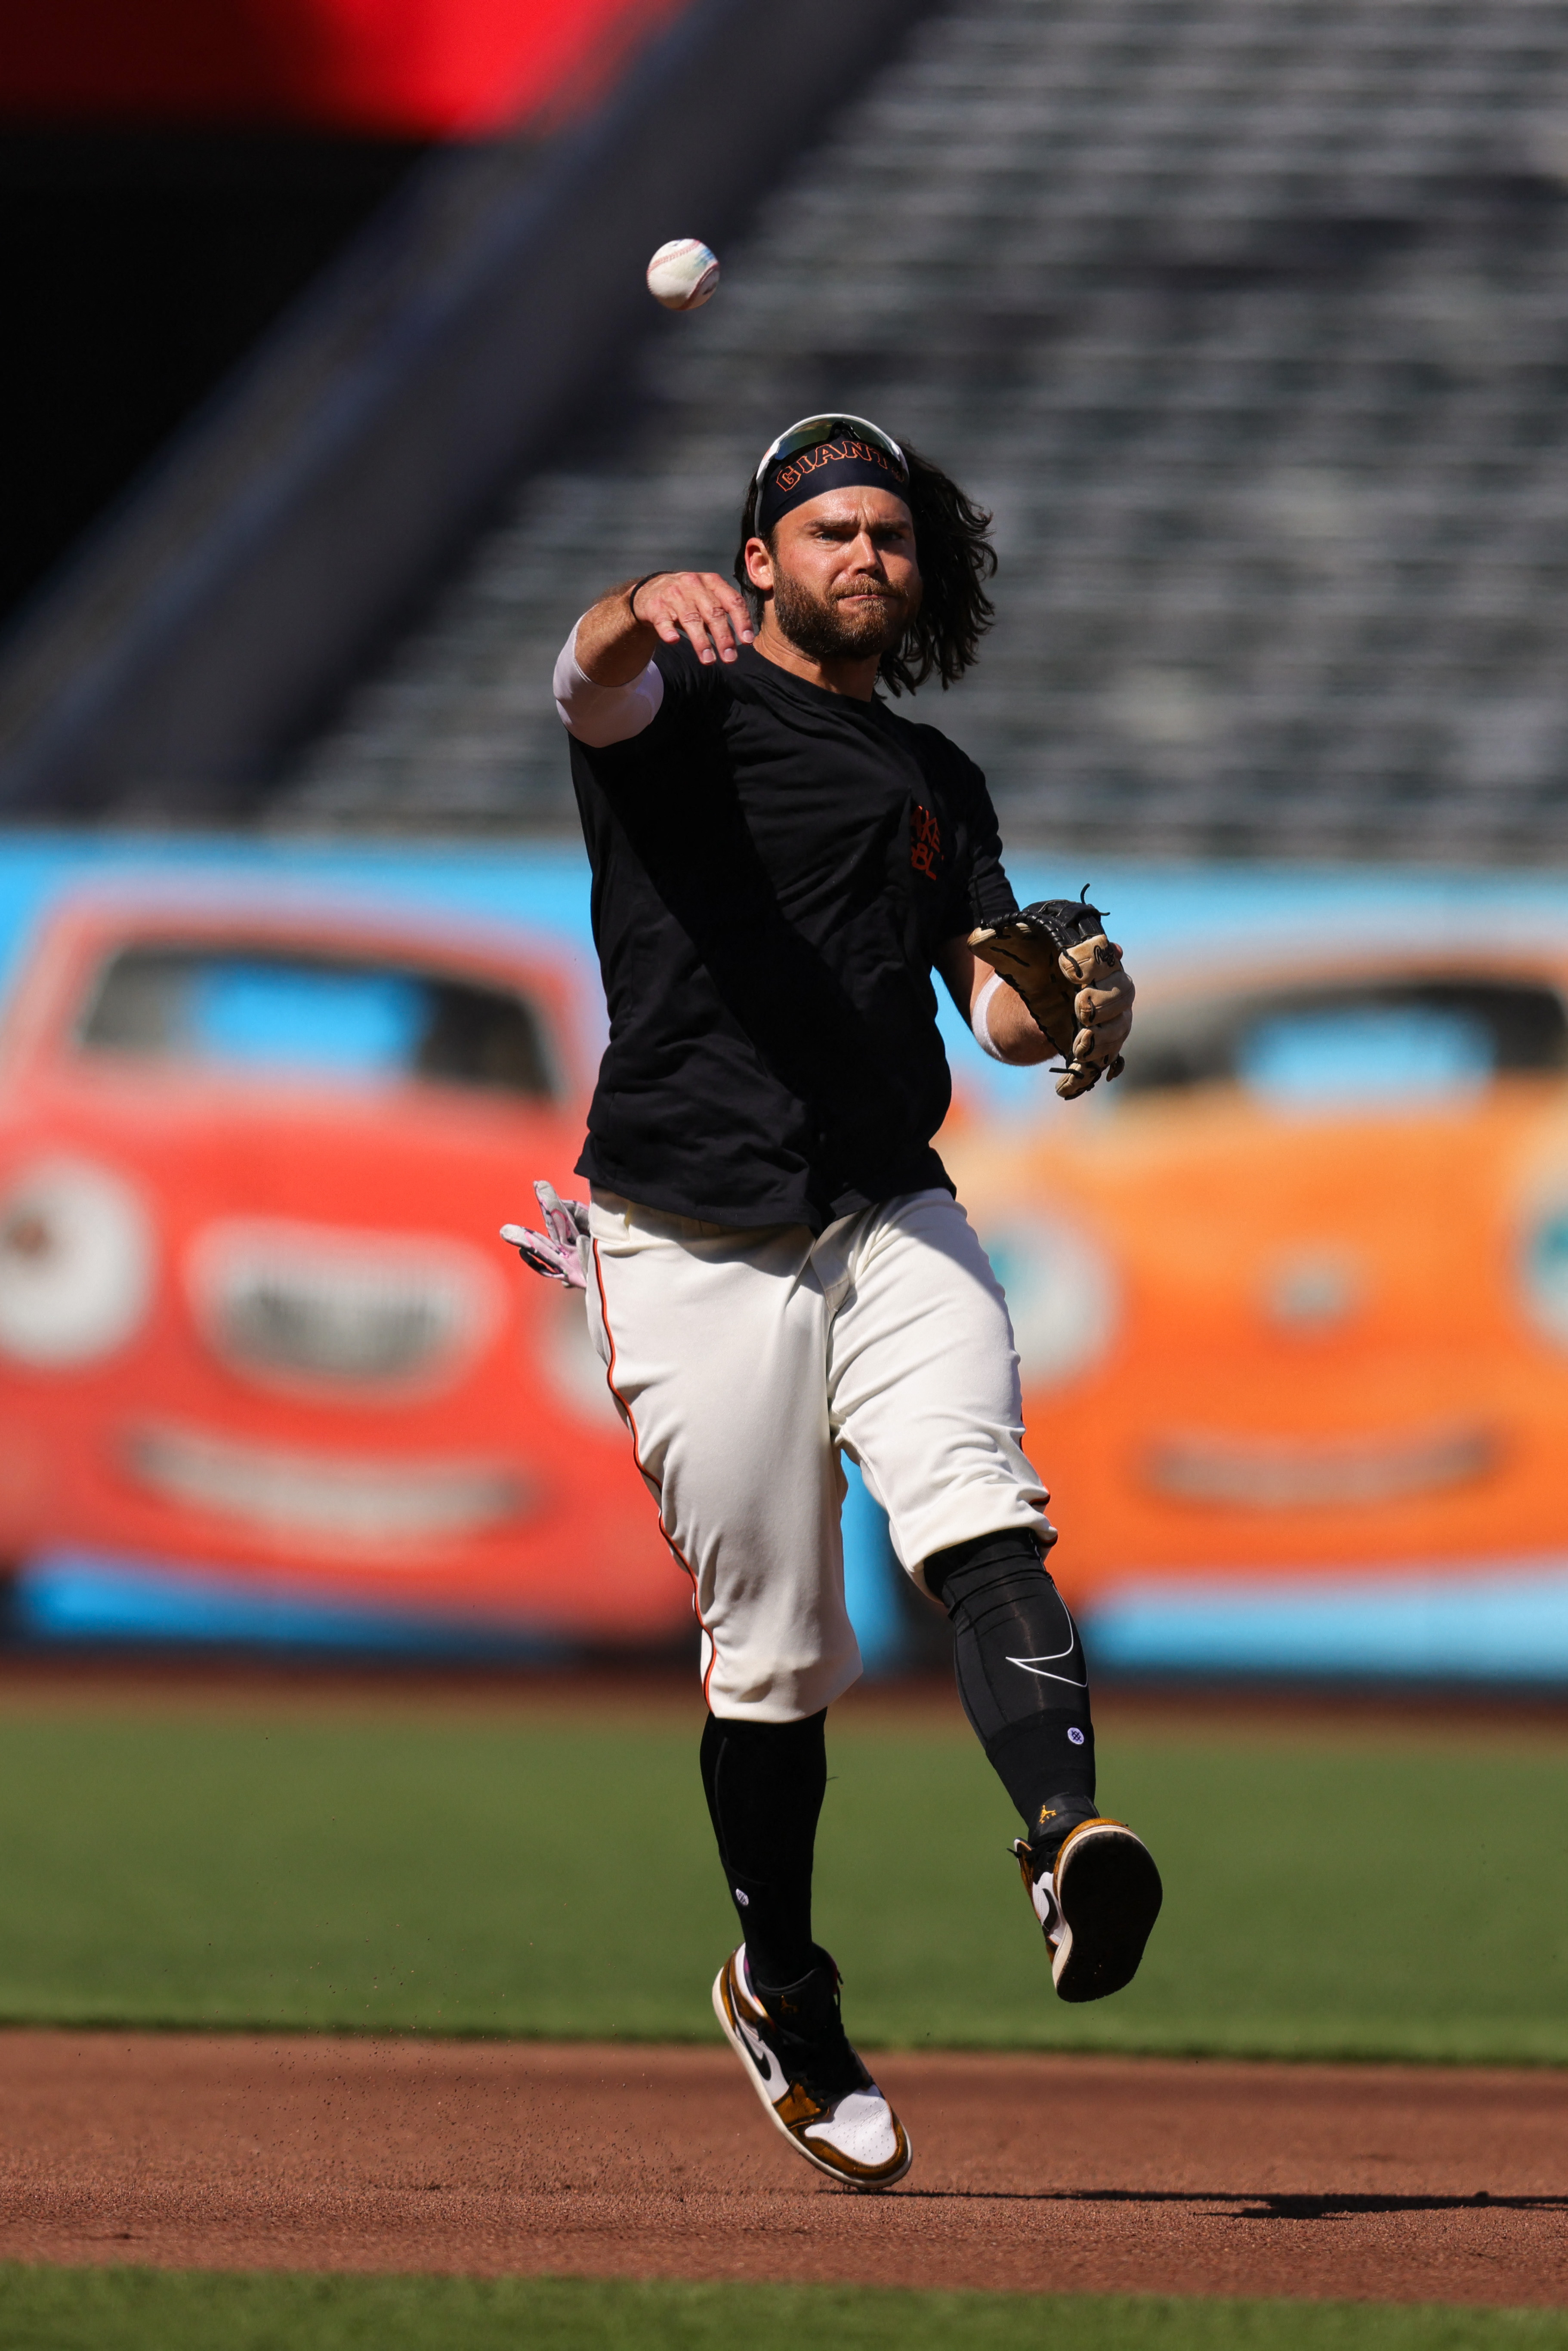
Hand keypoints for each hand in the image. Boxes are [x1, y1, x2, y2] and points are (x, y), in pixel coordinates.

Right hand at [632, 570, 754, 665]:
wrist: (650, 589)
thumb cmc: (688, 597)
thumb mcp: (707, 597)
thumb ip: (724, 613)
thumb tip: (745, 639)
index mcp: (712, 582)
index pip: (733, 601)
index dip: (742, 621)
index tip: (748, 641)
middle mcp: (694, 585)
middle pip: (714, 612)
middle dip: (724, 637)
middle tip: (730, 658)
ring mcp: (674, 595)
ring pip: (691, 619)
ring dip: (701, 642)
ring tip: (709, 661)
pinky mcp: (656, 607)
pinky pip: (663, 621)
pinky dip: (668, 631)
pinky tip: (674, 641)